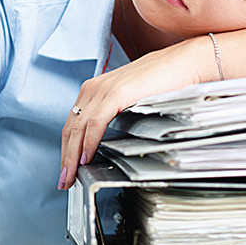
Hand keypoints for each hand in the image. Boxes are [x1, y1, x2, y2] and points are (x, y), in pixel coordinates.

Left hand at [59, 38, 210, 190]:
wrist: (182, 64)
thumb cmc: (161, 81)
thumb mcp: (129, 98)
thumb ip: (114, 112)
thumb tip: (105, 139)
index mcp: (94, 88)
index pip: (72, 123)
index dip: (66, 148)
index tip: (66, 168)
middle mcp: (94, 87)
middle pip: (70, 127)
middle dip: (65, 157)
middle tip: (64, 180)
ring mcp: (103, 89)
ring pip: (78, 128)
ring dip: (72, 156)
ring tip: (72, 176)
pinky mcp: (116, 94)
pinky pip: (95, 124)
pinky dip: (89, 142)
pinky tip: (87, 158)